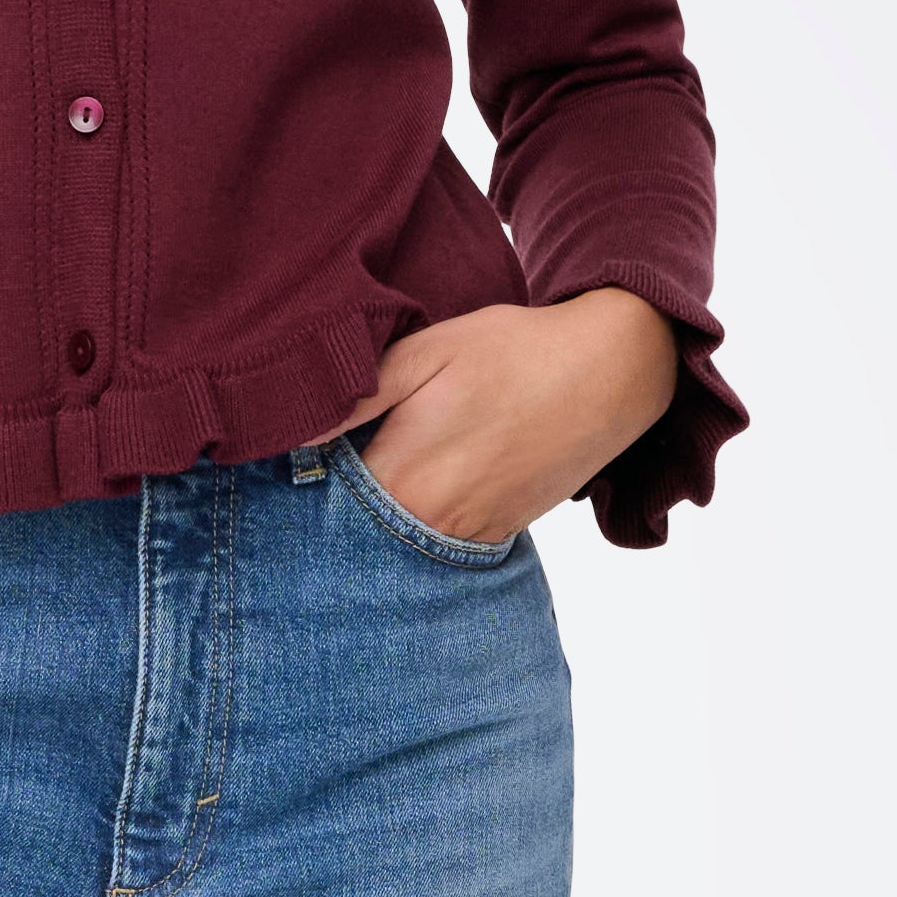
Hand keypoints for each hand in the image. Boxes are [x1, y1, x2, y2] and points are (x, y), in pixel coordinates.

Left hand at [313, 288, 683, 544]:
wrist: (609, 374)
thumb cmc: (512, 352)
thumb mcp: (426, 353)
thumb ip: (355, 398)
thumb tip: (291, 438)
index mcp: (400, 478)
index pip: (319, 502)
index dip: (300, 480)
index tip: (287, 459)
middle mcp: (429, 523)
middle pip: (351, 532)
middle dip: (329, 509)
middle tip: (323, 472)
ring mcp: (467, 537)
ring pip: (393, 542)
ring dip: (373, 520)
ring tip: (376, 475)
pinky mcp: (497, 535)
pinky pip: (437, 543)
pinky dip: (418, 522)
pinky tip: (420, 486)